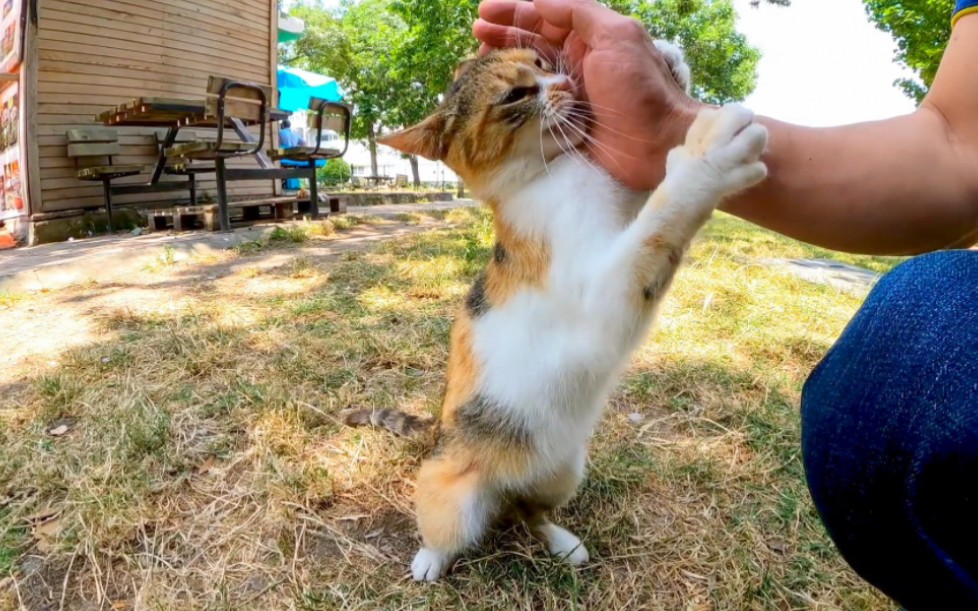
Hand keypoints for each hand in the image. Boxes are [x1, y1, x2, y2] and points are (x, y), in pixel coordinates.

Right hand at [473, 0, 703, 189]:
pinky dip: (509, 101)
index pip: (544, 18)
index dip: (514, 13)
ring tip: (476, 64)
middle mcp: (575, 64)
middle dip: (501, 37)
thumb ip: (579, 13)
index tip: (483, 13)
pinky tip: (491, 97)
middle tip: (475, 37)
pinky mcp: (560, 126)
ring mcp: (566, 96)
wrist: (657, 144)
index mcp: (589, 40)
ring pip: (526, 75)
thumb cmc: (641, 88)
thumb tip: (540, 0)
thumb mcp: (616, 37)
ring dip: (502, 67)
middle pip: (530, 44)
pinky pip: (529, 109)